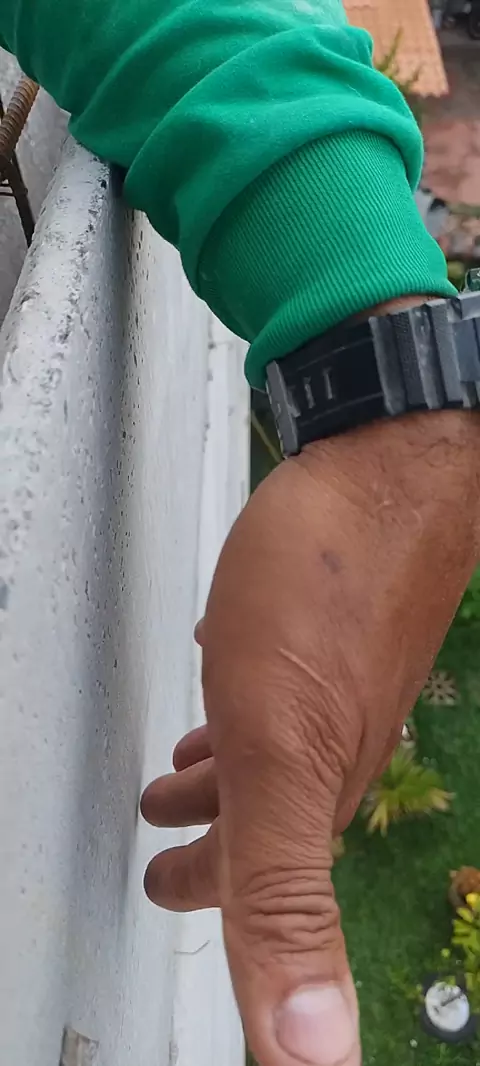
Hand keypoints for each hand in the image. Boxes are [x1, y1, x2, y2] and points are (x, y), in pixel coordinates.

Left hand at [141, 400, 478, 1065]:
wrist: (390, 470)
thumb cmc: (325, 592)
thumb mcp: (275, 752)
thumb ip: (282, 898)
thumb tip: (307, 1058)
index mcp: (313, 788)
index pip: (252, 878)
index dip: (202, 898)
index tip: (161, 897)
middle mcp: (330, 742)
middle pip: (258, 817)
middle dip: (204, 843)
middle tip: (162, 846)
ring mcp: (334, 680)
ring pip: (267, 751)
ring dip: (220, 777)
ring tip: (182, 769)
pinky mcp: (332, 627)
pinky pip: (279, 689)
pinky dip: (243, 709)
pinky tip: (232, 679)